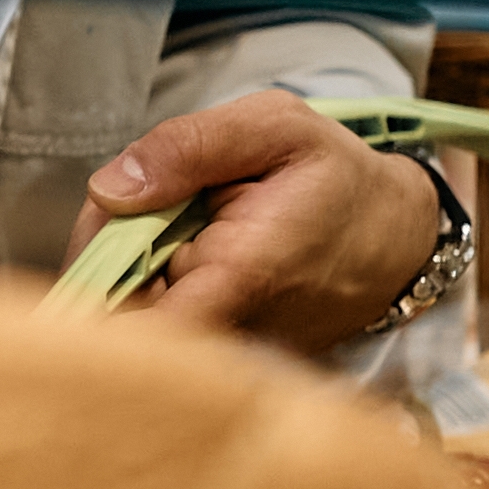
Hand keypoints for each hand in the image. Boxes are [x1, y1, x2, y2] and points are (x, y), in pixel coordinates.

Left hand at [82, 93, 445, 350]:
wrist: (396, 237)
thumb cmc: (337, 178)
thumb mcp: (275, 128)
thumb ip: (188, 147)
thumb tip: (108, 188)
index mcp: (237, 277)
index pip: (131, 324)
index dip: (92, 278)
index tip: (103, 226)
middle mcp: (227, 334)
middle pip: (115, 311)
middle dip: (104, 249)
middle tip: (136, 200)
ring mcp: (225, 356)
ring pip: (130, 319)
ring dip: (126, 265)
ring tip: (171, 219)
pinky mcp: (222, 360)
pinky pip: (159, 326)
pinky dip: (152, 286)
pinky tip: (179, 252)